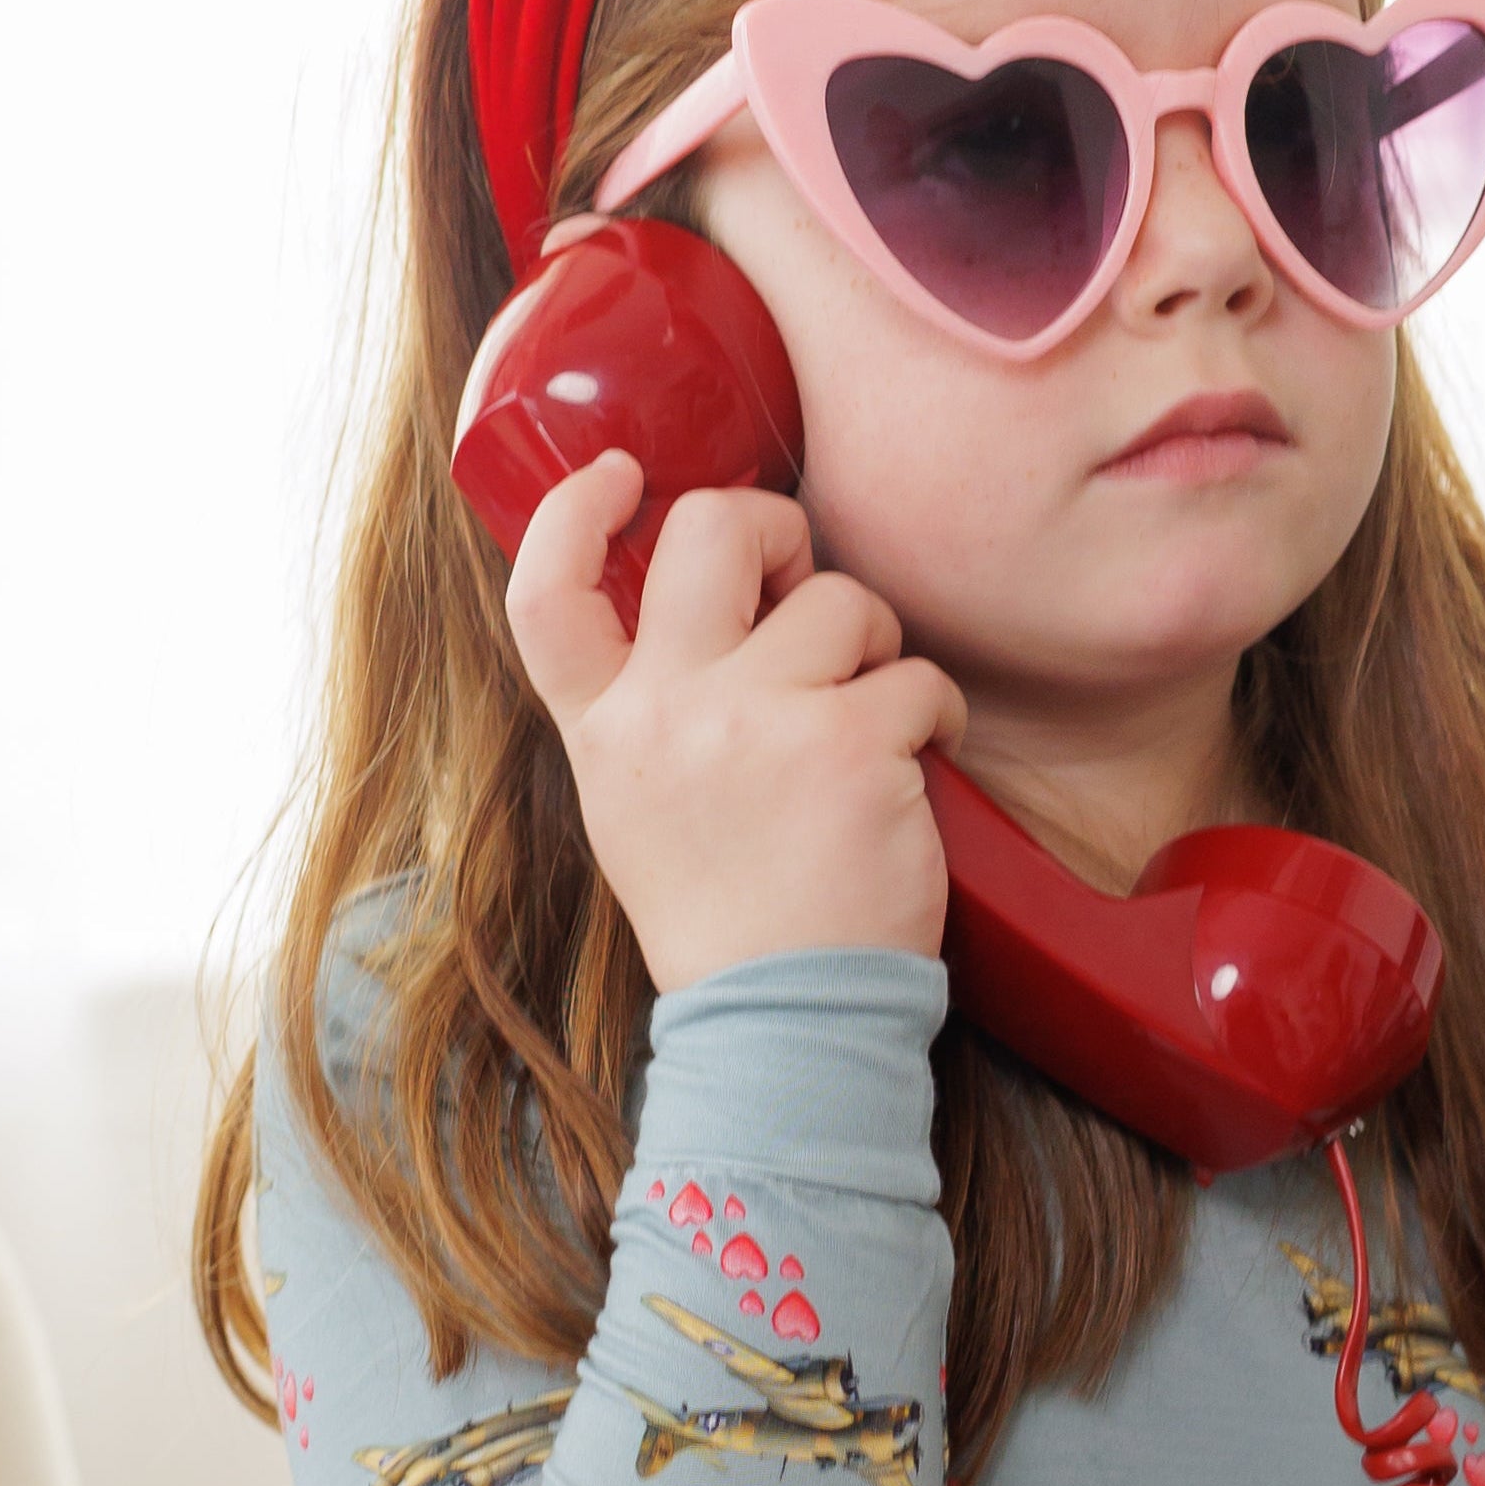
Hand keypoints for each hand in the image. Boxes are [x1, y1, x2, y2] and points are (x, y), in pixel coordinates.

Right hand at [502, 456, 967, 994]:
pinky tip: (925, 758)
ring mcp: (759, 721)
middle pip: (709, 533)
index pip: (547, 591)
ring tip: (875, 714)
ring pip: (840, 598)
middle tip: (804, 575)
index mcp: (605, 727)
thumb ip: (651, 706)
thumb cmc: (728, 910)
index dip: (575, 510)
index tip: (625, 472)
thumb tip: (704, 603)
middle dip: (777, 525)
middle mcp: (668, 710)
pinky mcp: (853, 745)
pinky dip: (937, 712)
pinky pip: (917, 676)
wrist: (784, 1013)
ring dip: (875, 641)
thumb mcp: (640, 804)